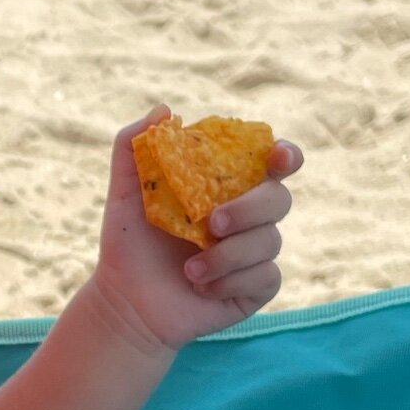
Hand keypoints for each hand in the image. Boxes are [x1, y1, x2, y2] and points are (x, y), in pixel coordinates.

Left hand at [85, 108, 302, 355]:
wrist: (124, 300)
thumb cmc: (128, 243)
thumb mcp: (124, 191)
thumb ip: (134, 145)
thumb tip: (164, 110)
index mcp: (228, 187)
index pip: (273, 163)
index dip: (284, 155)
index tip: (276, 158)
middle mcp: (249, 217)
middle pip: (279, 199)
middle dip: (249, 209)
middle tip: (212, 223)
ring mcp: (255, 253)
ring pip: (270, 242)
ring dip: (227, 255)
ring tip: (189, 270)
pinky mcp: (256, 288)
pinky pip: (266, 277)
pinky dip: (231, 282)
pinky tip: (201, 287)